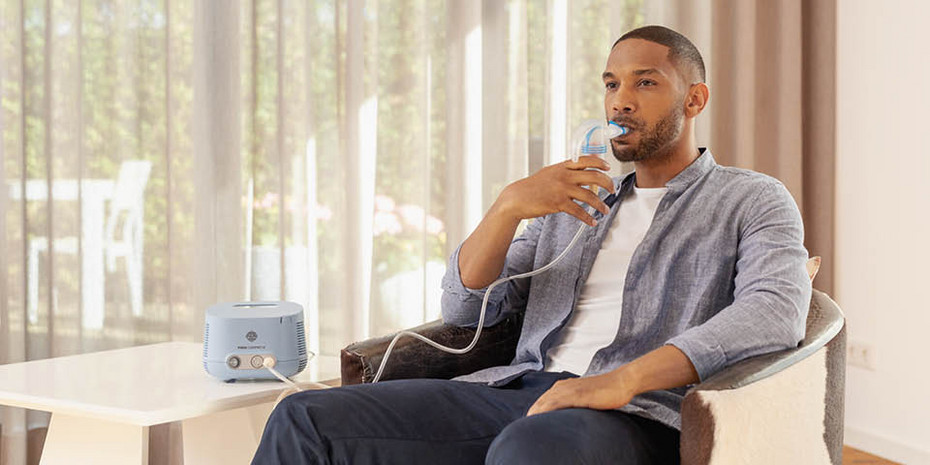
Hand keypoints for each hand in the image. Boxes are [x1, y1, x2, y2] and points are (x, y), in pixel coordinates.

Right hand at [496, 156, 614, 225]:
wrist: (516, 197)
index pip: (586, 159)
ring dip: (600, 204)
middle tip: (612, 190)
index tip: (608, 167)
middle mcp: (564, 175)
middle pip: (594, 176)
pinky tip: (592, 221)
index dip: (599, 162)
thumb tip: (581, 173)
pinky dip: (588, 217)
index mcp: (562, 166)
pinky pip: (579, 211)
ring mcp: (562, 189)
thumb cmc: (532, 187)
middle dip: (607, 184)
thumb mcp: (549, 173)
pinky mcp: (558, 203)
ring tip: (605, 210)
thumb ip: (564, 171)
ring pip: (589, 195)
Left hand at [526, 370, 636, 416]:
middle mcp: (563, 386)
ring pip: (546, 403)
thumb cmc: (605, 391)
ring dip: (536, 414)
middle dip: (532, 415)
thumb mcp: (585, 397)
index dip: (534, 412)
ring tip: (529, 427)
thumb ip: (573, 403)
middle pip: (540, 402)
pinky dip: (548, 411)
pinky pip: (558, 404)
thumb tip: (567, 416)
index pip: (542, 401)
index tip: (528, 424)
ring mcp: (570, 390)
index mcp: (562, 386)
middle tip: (524, 429)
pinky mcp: (578, 395)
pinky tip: (542, 419)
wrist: (621, 382)